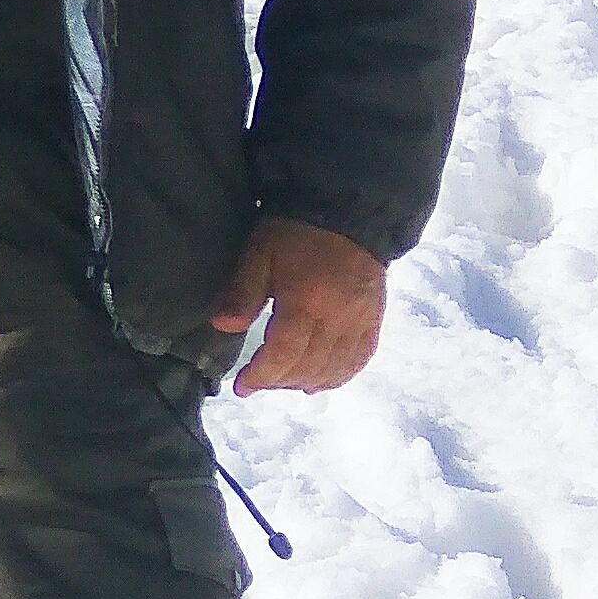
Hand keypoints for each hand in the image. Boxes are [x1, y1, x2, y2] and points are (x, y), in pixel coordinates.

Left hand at [212, 217, 386, 393]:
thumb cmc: (296, 231)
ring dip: (305, 382)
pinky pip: (360, 359)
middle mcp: (337, 317)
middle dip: (278, 381)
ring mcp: (360, 321)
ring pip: (334, 368)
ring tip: (283, 381)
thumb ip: (242, 291)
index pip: (284, 353)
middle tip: (258, 381)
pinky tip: (319, 381)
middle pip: (308, 366)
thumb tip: (222, 326)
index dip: (261, 375)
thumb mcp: (260, 252)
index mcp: (306, 300)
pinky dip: (338, 376)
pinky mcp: (374, 319)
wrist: (347, 211)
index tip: (242, 386)